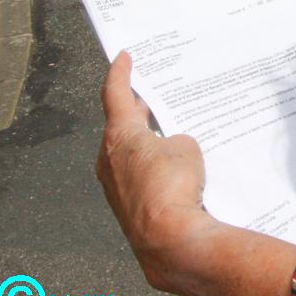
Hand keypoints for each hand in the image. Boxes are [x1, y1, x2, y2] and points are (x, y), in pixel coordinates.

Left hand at [95, 52, 220, 292]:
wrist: (170, 239)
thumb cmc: (174, 184)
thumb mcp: (185, 146)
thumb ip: (175, 139)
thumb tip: (171, 150)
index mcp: (119, 136)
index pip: (115, 95)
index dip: (121, 73)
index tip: (124, 57)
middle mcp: (109, 160)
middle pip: (122, 125)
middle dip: (139, 111)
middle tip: (154, 95)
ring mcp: (116, 187)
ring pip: (133, 154)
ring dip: (150, 142)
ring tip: (175, 135)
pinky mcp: (128, 207)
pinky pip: (141, 178)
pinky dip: (156, 167)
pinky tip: (179, 170)